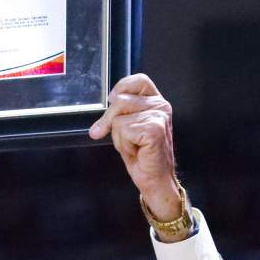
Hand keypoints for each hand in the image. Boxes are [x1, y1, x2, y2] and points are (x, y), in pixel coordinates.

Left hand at [88, 73, 184, 230]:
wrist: (154, 179)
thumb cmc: (143, 155)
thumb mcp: (127, 128)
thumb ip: (117, 115)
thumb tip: (98, 122)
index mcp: (156, 102)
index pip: (138, 80)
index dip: (121, 88)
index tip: (112, 101)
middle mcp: (161, 106)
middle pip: (120, 100)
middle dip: (111, 121)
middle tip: (122, 138)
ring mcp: (159, 116)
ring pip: (119, 118)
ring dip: (120, 137)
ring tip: (134, 145)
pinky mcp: (155, 129)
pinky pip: (123, 130)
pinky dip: (125, 144)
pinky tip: (138, 150)